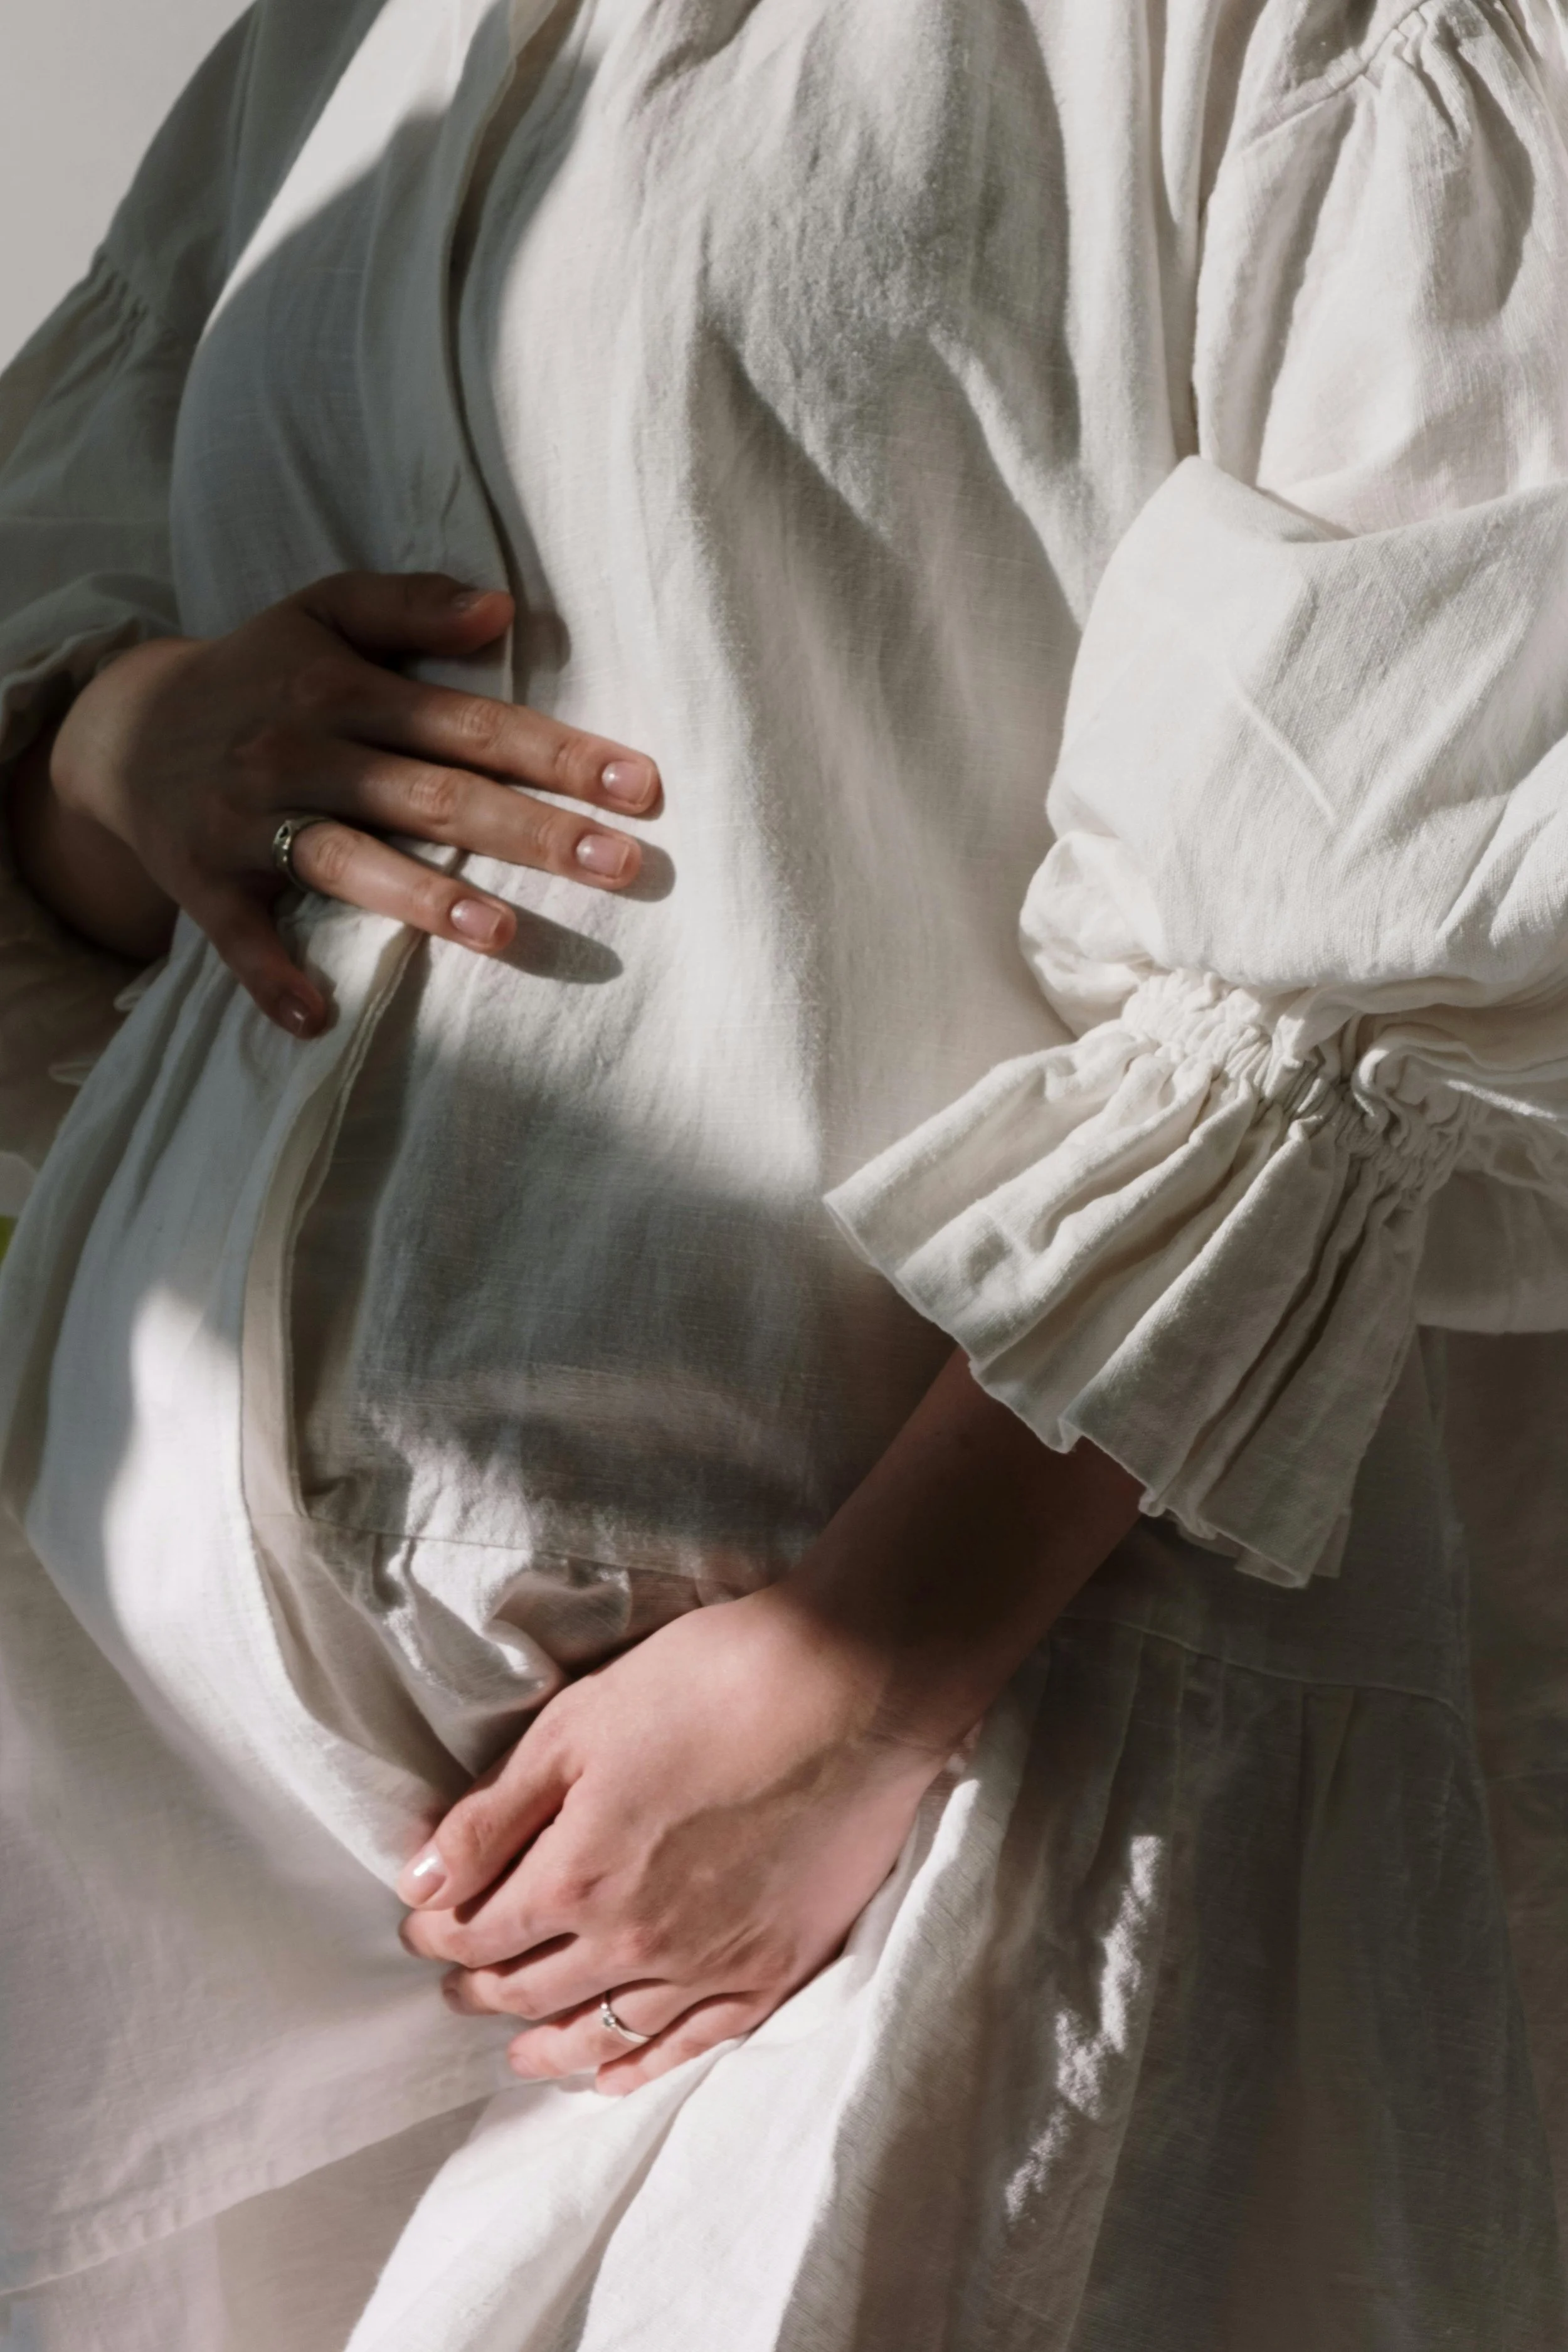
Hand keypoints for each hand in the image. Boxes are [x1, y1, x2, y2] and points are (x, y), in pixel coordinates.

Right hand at [41, 571, 659, 1035]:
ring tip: (501, 932)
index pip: (468, 722)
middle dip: (529, 831)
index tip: (641, 786)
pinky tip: (319, 1017)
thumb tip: (504, 609)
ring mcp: (251, 824)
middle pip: (430, 794)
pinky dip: (273, 978)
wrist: (122, 731)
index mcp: (340, 688)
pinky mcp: (205, 883)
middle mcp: (300, 755)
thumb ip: (411, 604)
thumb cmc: (258, 674)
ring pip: (347, 862)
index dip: (556, 753)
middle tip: (618, 864)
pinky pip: (240, 939)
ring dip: (423, 899)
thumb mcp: (322, 613)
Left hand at [396, 1587, 949, 2094]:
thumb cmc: (708, 1684)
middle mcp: (634, 1942)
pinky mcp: (773, 1969)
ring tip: (518, 2052)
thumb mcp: (576, 1725)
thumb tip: (419, 1884)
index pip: (479, 1931)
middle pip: (533, 1989)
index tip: (422, 1927)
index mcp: (576, 1878)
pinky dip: (641, 2067)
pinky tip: (614, 2077)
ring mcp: (708, 1965)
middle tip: (457, 1985)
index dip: (440, 1932)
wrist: (850, 1688)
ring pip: (604, 2032)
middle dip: (482, 1989)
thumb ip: (493, 1815)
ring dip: (549, 2046)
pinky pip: (692, 2044)